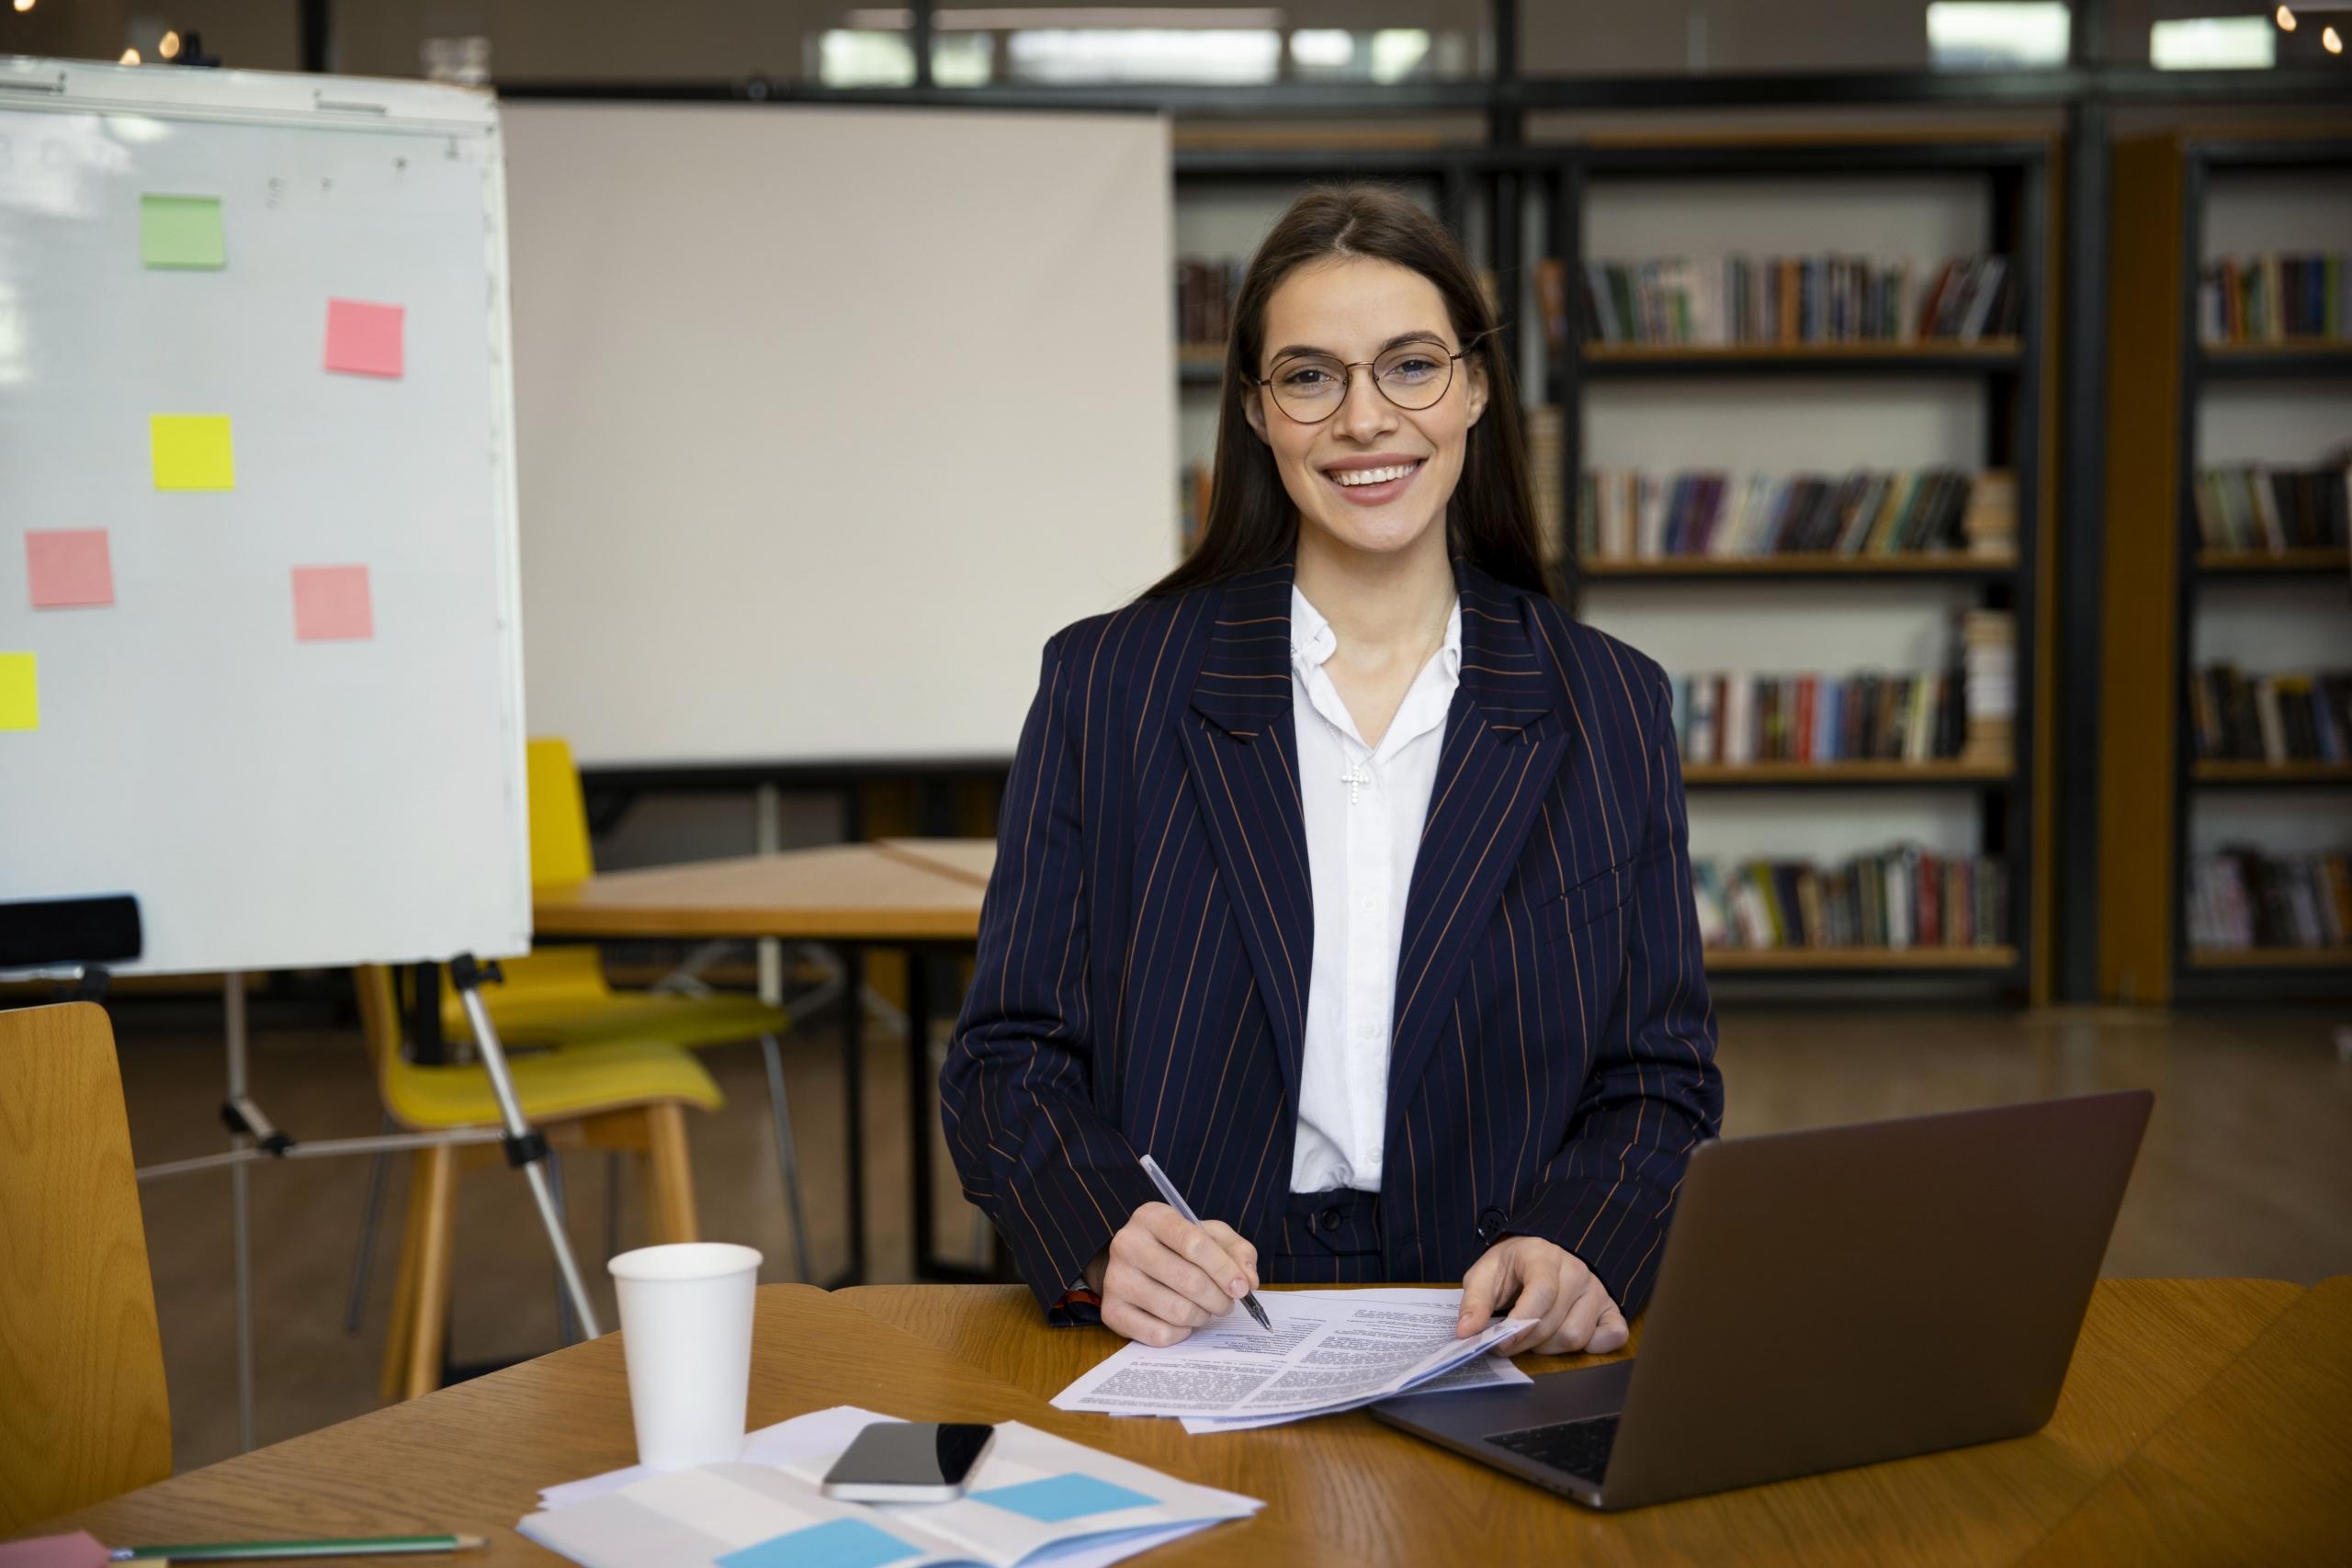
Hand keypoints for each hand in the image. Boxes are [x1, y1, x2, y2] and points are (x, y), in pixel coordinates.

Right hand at [1084, 1202, 1259, 1347]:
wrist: (1131, 1264)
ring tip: (1204, 1310)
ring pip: (1176, 1310)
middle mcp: (1128, 1244)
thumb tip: (1249, 1279)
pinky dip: (1181, 1333)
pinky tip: (1182, 1321)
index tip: (1242, 1287)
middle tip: (1227, 1303)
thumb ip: (1236, 1250)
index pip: (1194, 1243)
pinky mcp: (1111, 1311)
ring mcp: (1115, 1279)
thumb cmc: (1176, 1247)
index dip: (1224, 1269)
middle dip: (1219, 1298)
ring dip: (1202, 1316)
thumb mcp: (1208, 1235)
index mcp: (1152, 1217)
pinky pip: (1159, 1334)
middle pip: (1189, 1280)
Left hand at [1456, 1235, 1628, 1355]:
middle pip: (1556, 1323)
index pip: (1542, 1292)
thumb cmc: (1511, 1266)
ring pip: (1578, 1336)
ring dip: (1550, 1348)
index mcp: (1543, 1256)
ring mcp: (1597, 1290)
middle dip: (1526, 1342)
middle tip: (1508, 1343)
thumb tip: (1466, 1333)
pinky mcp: (1610, 1308)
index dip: (1522, 1323)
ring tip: (1533, 1337)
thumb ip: (1475, 1301)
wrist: (1541, 1252)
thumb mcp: (1485, 1274)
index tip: (1500, 1343)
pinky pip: (1613, 1337)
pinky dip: (1592, 1347)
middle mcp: (1576, 1271)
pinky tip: (1567, 1339)